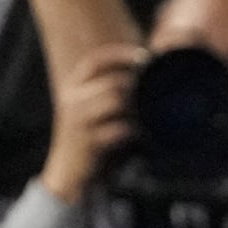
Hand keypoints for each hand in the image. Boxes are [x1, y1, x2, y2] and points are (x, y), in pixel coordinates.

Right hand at [38, 43, 141, 202]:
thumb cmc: (88, 138)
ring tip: (152, 108)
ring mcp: (79, 122)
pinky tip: (144, 130)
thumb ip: (109, 91)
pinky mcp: (89, 142)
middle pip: (112, 82)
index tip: (143, 55)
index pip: (94, 62)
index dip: (119, 55)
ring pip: (117, 101)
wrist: (68, 173)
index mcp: (72, 88)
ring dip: (139, 104)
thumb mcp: (91, 110)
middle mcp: (72, 101)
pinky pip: (120, 129)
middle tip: (158, 86)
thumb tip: (142, 71)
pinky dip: (136, 128)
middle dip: (138, 83)